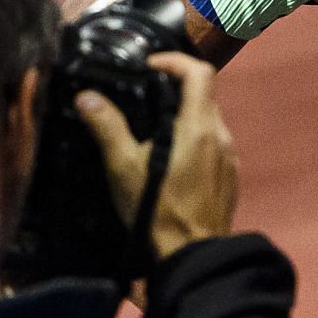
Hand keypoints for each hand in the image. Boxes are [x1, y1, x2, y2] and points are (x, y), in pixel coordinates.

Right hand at [77, 51, 237, 262]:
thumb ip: (107, 128)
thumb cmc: (158, 212)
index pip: (199, 72)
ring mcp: (229, 158)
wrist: (191, 256)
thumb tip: (87, 98)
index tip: (152, 66)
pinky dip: (195, 143)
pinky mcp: (230, 178)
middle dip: (177, 90)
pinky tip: (172, 165)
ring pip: (210, 122)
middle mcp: (220, 136)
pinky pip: (215, 147)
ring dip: (186, 119)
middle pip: (205, 95)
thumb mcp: (124, 168)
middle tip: (147, 99)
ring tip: (154, 135)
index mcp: (199, 127)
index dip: (175, 61)